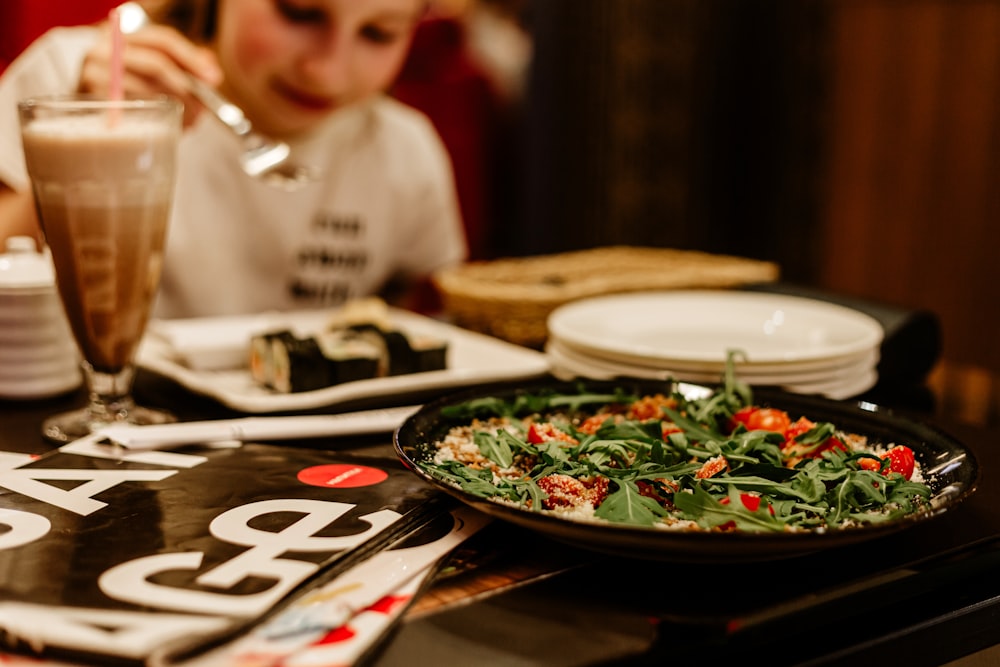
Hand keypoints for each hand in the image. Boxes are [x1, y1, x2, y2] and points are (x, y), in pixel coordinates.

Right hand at [78, 21, 222, 127]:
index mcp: (122, 34)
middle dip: (187, 88)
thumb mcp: (151, 67)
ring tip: (191, 121)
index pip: (163, 40)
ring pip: (146, 90)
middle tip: (203, 108)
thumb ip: (183, 64)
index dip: (192, 58)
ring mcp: (92, 74)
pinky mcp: (89, 102)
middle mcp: (104, 48)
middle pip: (156, 64)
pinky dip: (157, 121)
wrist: (79, 101)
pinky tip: (171, 127)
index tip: (213, 79)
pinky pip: (132, 113)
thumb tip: (212, 73)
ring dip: (176, 108)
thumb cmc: (125, 85)